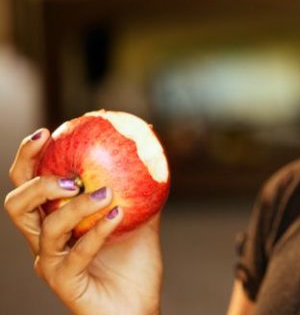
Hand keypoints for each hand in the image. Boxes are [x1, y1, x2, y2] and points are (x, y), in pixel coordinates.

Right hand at [4, 129, 162, 314]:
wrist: (139, 308)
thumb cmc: (135, 265)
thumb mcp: (140, 218)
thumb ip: (141, 187)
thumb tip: (152, 146)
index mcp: (55, 221)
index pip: (29, 184)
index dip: (29, 157)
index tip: (48, 132)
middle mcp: (44, 241)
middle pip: (18, 205)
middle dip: (34, 180)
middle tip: (67, 170)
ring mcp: (51, 264)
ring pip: (46, 228)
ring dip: (74, 206)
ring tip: (104, 192)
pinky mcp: (64, 283)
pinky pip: (77, 253)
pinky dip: (98, 231)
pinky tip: (119, 213)